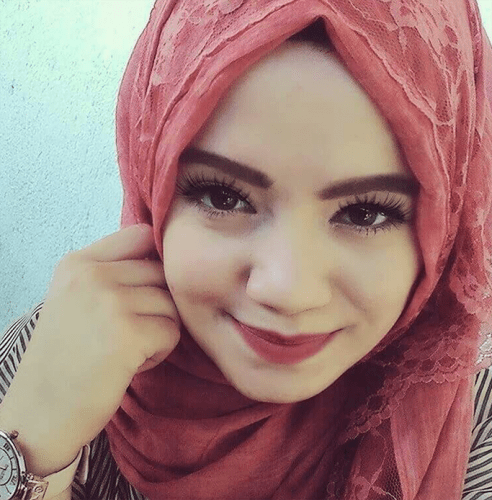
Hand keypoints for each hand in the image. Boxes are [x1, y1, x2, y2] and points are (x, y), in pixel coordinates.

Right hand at [0, 224, 179, 475]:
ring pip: (171, 303)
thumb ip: (112, 273)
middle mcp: (93, 275)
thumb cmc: (65, 358)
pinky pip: (172, 331)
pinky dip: (160, 352)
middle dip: (157, 303)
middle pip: (161, 272)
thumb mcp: (75, 299)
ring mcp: (110, 301)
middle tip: (131, 331)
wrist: (40, 413)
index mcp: (78, 263)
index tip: (146, 288)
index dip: (154, 261)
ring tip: (129, 348)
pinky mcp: (129, 333)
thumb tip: (165, 260)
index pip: (142, 235)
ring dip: (159, 329)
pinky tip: (132, 364)